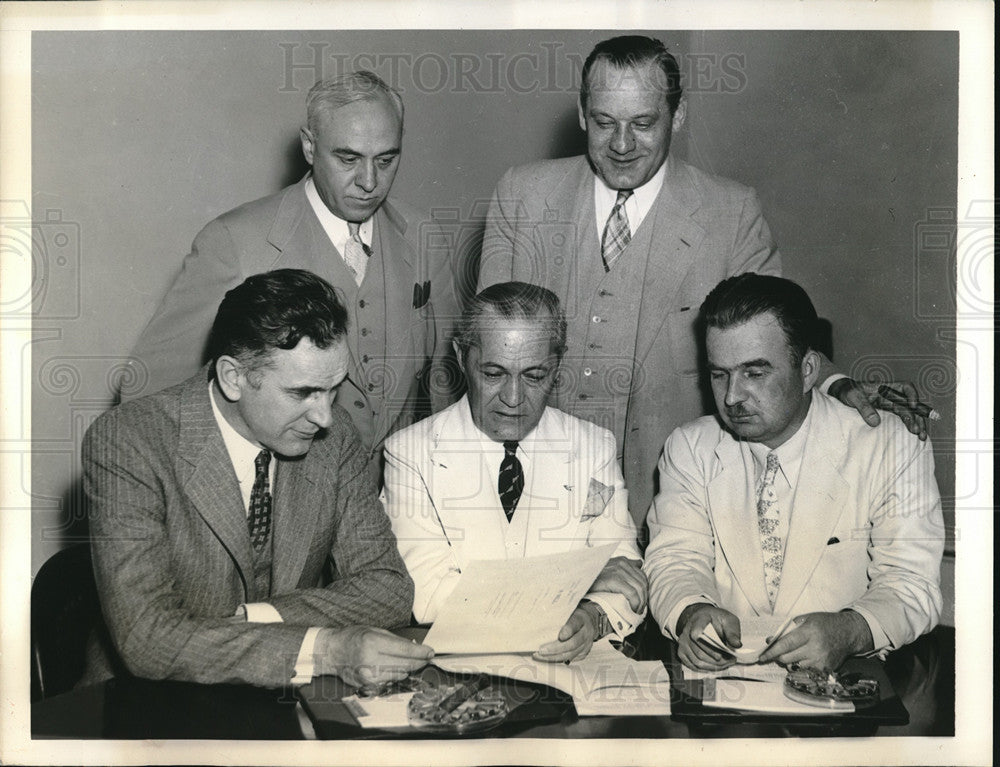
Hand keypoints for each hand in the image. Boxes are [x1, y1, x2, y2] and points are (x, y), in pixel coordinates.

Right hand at [316, 626, 432, 687]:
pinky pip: (389, 682)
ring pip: (399, 675)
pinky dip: (396, 676)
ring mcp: (368, 675)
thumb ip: (395, 641)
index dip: (421, 653)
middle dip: (419, 662)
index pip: (404, 650)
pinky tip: (395, 669)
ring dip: (408, 669)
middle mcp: (370, 660)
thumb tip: (415, 649)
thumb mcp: (375, 630)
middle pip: (405, 665)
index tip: (431, 652)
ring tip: (410, 662)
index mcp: (372, 642)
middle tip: (426, 658)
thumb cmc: (353, 638)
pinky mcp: (366, 685)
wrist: (332, 652)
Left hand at [533, 605, 599, 662]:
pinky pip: (570, 659)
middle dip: (556, 649)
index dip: (568, 631)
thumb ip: (559, 616)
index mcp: (581, 619)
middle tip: (542, 650)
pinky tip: (547, 658)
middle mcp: (586, 633)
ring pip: (570, 654)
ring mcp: (586, 645)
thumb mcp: (568, 611)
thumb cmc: (574, 615)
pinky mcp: (583, 653)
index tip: (560, 636)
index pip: (575, 624)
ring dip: (554, 657)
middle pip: (572, 643)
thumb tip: (540, 621)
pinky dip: (558, 659)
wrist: (589, 621)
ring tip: (540, 656)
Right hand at [589, 556, 647, 612]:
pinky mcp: (613, 579)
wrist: (577, 582)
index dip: (644, 591)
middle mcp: (622, 563)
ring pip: (639, 589)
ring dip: (640, 603)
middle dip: (643, 598)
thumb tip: (639, 563)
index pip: (642, 576)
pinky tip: (631, 609)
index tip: (640, 602)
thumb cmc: (592, 579)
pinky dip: (635, 603)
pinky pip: (632, 593)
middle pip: (642, 583)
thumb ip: (625, 566)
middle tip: (638, 609)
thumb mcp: (610, 569)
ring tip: (635, 611)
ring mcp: (618, 570)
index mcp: (622, 561)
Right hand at [676, 603, 740, 671]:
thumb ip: (733, 632)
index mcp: (699, 620)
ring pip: (696, 661)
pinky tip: (716, 667)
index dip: (708, 648)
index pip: (696, 634)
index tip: (720, 656)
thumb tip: (737, 645)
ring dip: (713, 667)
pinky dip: (706, 669)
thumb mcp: (729, 620)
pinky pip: (693, 665)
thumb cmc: (718, 620)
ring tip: (726, 665)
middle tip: (730, 662)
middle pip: (699, 652)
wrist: (705, 619)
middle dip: (716, 662)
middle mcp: (687, 630)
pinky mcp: (682, 651)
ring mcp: (683, 642)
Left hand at [758, 611, 873, 671]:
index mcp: (809, 632)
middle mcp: (815, 648)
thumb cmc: (825, 623)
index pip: (786, 644)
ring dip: (790, 661)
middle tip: (777, 652)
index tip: (762, 656)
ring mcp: (821, 660)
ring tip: (795, 652)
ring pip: (795, 666)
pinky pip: (805, 671)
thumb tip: (771, 640)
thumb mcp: (806, 618)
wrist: (848, 633)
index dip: (772, 651)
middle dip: (778, 656)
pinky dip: (801, 666)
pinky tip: (805, 658)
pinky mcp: (826, 669)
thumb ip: (788, 629)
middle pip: (787, 658)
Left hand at [828, 378, 927, 439]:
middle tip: (918, 431)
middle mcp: (892, 395)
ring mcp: (891, 405)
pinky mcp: (889, 414)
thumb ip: (864, 407)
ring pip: (909, 414)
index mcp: (886, 387)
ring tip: (922, 437)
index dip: (912, 395)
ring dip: (917, 424)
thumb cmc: (849, 392)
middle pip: (910, 404)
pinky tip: (915, 436)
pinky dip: (909, 426)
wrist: (842, 394)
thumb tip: (875, 422)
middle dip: (916, 416)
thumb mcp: (853, 397)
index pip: (905, 387)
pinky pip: (902, 420)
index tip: (912, 405)